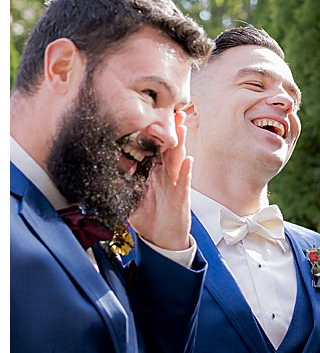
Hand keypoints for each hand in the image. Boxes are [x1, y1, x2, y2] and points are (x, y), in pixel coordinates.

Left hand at [130, 110, 192, 250]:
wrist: (161, 240)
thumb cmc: (148, 219)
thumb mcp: (129, 198)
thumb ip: (120, 184)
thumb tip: (98, 174)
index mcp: (154, 174)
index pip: (155, 149)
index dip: (155, 133)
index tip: (153, 115)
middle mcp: (167, 176)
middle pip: (170, 149)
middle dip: (173, 130)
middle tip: (174, 111)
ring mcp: (175, 185)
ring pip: (179, 161)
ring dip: (181, 144)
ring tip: (182, 128)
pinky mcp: (181, 198)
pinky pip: (184, 182)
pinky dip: (187, 171)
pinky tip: (188, 160)